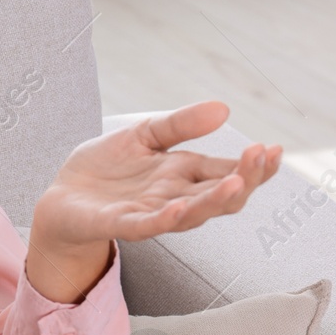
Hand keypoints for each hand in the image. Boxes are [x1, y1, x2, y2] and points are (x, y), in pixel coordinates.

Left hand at [25, 100, 282, 301]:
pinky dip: (166, 218)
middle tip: (262, 157)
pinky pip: (147, 226)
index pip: (228, 173)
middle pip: (220, 196)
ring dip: (214, 200)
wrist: (60, 197)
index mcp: (183, 175)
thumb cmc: (104, 169)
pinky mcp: (120, 224)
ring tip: (237, 183)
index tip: (274, 149)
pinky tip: (180, 207)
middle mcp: (174, 197)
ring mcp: (149, 213)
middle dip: (245, 179)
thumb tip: (223, 108)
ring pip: (192, 214)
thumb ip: (179, 124)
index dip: (254, 165)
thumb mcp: (142, 135)